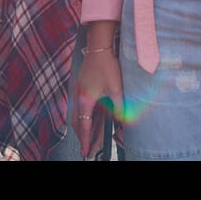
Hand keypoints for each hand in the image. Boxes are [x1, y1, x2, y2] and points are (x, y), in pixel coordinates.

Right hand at [72, 35, 122, 158]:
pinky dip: (82, 117)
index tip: (85, 151)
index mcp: (85, 100)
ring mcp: (77, 92)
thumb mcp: (116, 88)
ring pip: (76, 115)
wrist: (98, 48)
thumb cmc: (108, 66)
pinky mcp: (80, 87)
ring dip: (81, 127)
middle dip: (81, 136)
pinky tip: (88, 119)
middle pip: (77, 122)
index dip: (85, 140)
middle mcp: (78, 97)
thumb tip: (124, 121)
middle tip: (86, 149)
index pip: (84, 126)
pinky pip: (78, 107)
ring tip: (87, 137)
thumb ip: (119, 107)